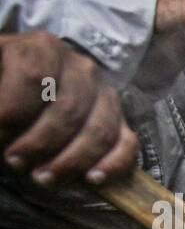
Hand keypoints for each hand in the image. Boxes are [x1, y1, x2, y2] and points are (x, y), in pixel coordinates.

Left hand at [0, 32, 138, 185]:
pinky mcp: (120, 123)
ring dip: (70, 161)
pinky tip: (91, 180)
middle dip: (39, 144)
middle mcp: (83, 68)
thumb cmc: (5, 84)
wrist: (29, 90)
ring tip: (43, 178)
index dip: (14, 112)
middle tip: (14, 163)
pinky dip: (113, 165)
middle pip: (67, 110)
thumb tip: (0, 124)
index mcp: (45, 48)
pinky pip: (127, 145)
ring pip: (98, 131)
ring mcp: (106, 97)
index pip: (33, 77)